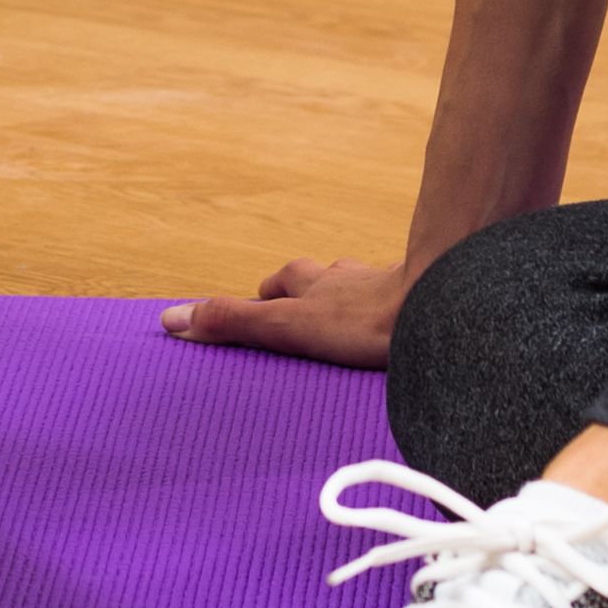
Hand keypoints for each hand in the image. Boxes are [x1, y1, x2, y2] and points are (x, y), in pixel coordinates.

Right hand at [164, 255, 415, 370]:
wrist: (437, 308)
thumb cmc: (361, 322)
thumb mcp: (285, 326)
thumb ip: (233, 323)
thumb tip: (170, 318)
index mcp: (312, 281)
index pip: (280, 283)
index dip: (268, 297)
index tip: (262, 308)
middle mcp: (346, 276)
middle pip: (321, 280)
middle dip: (310, 296)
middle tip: (306, 317)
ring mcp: (385, 285)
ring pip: (362, 288)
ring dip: (354, 303)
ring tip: (355, 325)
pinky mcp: (420, 300)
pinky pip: (402, 303)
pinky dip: (396, 313)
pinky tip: (404, 331)